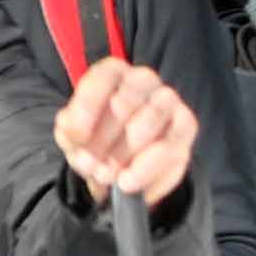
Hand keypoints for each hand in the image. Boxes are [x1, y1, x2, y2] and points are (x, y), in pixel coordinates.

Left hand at [54, 59, 197, 205]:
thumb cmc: (94, 140)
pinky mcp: (186, 125)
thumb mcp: (72, 135)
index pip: (102, 78)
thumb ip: (69, 129)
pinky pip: (172, 143)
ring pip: (152, 118)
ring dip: (125, 153)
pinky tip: (128, 182)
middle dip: (104, 139)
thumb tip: (74, 131)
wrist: (120, 164)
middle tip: (91, 165)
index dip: (87, 108)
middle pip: (125, 101)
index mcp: (112, 73)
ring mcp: (168, 100)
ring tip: (107, 176)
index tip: (77, 137)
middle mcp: (144, 79)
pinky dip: (147, 168)